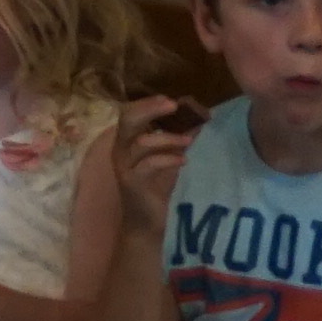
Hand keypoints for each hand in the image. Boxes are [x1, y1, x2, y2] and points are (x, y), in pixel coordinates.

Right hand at [110, 96, 198, 229]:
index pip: (129, 112)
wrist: (145, 220)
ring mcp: (125, 166)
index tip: (171, 100)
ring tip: (188, 140)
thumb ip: (179, 138)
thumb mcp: (169, 157)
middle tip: (173, 106)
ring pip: (140, 143)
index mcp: (127, 140)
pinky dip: (167, 159)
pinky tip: (183, 161)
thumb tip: (200, 116)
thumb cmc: (155, 186)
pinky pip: (148, 165)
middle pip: (127, 120)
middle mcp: (121, 150)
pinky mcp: (132, 182)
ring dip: (167, 138)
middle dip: (150, 109)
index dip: (147, 103)